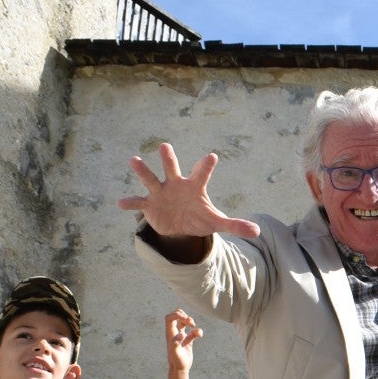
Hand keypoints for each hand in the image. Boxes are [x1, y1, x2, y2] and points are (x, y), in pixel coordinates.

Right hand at [119, 143, 260, 240]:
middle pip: (172, 168)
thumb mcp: (216, 222)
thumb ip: (234, 225)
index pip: (201, 173)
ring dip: (143, 171)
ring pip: (151, 179)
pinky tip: (120, 203)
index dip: (206, 166)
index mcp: (194, 186)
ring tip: (134, 160)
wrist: (179, 226)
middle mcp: (176, 184)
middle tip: (165, 146)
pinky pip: (138, 202)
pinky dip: (130, 203)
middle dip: (168, 158)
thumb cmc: (198, 216)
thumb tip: (257, 232)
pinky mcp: (149, 205)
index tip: (212, 157)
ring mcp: (161, 193)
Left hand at [165, 309, 201, 372]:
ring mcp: (181, 336)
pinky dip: (197, 331)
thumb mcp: (175, 352)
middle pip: (175, 316)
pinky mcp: (188, 341)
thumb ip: (176, 343)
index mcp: (170, 333)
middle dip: (184, 315)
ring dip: (190, 321)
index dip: (177, 314)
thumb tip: (181, 334)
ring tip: (193, 326)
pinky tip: (199, 336)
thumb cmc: (176, 361)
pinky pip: (193, 332)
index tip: (185, 319)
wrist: (180, 368)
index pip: (170, 317)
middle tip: (189, 322)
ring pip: (184, 322)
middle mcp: (175, 333)